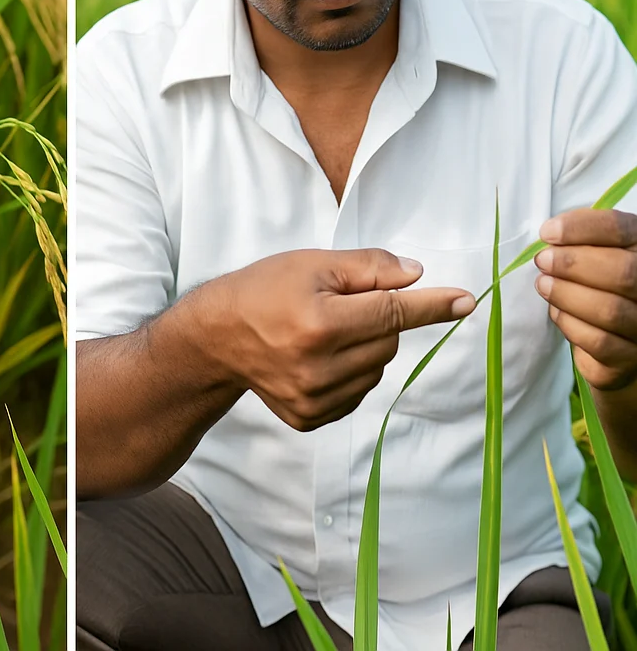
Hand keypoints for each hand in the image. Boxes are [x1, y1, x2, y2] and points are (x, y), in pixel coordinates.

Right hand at [203, 248, 475, 431]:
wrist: (214, 338)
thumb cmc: (260, 291)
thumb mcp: (309, 264)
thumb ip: (367, 267)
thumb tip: (417, 276)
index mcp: (319, 324)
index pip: (393, 312)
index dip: (433, 305)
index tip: (466, 301)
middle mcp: (319, 368)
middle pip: (388, 341)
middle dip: (380, 320)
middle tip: (343, 305)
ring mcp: (314, 399)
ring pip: (376, 370)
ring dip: (367, 348)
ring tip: (325, 332)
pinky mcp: (310, 418)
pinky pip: (357, 393)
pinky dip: (352, 373)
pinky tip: (319, 358)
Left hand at [535, 209, 636, 390]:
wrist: (617, 341)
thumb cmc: (601, 286)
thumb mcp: (597, 255)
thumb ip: (582, 240)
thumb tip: (551, 233)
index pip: (623, 230)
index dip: (583, 228)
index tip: (547, 233)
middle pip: (623, 273)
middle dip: (573, 264)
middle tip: (543, 261)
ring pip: (610, 310)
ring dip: (566, 294)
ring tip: (544, 284)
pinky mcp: (631, 359)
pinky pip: (599, 342)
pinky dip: (570, 323)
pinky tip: (557, 311)